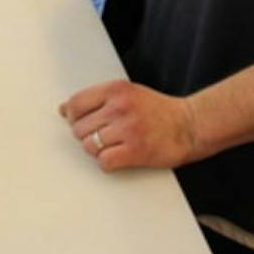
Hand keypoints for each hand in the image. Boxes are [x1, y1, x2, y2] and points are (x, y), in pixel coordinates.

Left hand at [60, 79, 197, 170]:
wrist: (189, 124)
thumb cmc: (157, 110)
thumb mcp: (127, 92)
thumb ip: (97, 98)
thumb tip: (64, 110)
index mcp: (116, 90)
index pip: (76, 103)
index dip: (73, 116)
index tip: (79, 121)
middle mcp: (119, 107)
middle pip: (79, 128)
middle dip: (86, 135)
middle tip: (102, 136)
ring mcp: (127, 129)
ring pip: (89, 146)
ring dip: (96, 150)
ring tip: (112, 146)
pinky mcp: (136, 150)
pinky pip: (104, 161)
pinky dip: (107, 163)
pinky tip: (118, 156)